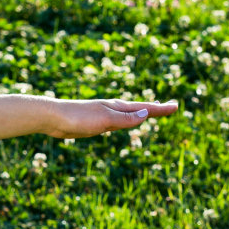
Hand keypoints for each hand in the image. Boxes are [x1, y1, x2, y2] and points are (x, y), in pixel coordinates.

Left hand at [41, 97, 177, 139]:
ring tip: (148, 112)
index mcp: (117, 107)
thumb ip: (125, 119)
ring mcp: (102, 115)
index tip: (176, 106)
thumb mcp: (105, 120)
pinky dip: (123, 121)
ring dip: (139, 113)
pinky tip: (120, 123)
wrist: (51, 118)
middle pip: (138, 109)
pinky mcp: (92, 122)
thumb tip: (146, 113)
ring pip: (126, 115)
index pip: (145, 108)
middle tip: (169, 107)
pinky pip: (114, 122)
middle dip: (153, 108)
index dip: (160, 109)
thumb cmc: (78, 118)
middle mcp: (112, 109)